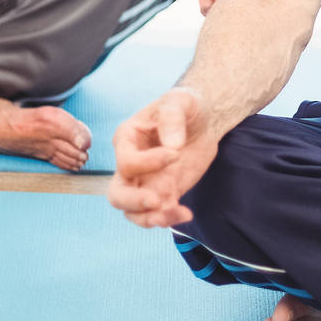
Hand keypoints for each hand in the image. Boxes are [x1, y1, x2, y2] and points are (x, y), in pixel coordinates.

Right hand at [107, 88, 218, 227]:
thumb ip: (172, 118)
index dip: (148, 162)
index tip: (176, 153)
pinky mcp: (163, 194)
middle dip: (134, 201)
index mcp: (127, 139)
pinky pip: (157, 215)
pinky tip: (186, 214)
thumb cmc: (184, 106)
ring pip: (132, 212)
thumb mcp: (180, 101)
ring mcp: (145, 182)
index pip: (127, 161)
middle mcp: (130, 165)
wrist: (202, 121)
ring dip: (150, 218)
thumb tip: (172, 146)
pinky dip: (170, 218)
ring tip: (176, 212)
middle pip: (117, 194)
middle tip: (157, 201)